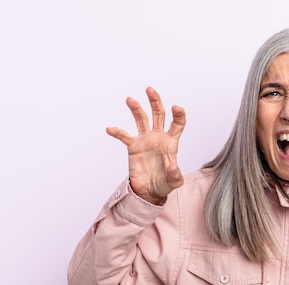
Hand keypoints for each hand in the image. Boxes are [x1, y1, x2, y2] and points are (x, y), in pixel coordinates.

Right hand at [106, 87, 185, 204]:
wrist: (149, 191)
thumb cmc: (164, 183)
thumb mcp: (174, 181)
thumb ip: (175, 174)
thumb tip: (172, 167)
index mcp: (171, 142)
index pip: (177, 124)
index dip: (178, 115)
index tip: (176, 107)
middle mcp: (158, 137)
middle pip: (158, 114)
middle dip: (155, 101)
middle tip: (150, 90)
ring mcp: (145, 140)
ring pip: (141, 119)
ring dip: (136, 108)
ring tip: (130, 99)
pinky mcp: (133, 146)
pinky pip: (124, 136)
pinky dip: (117, 132)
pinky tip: (110, 129)